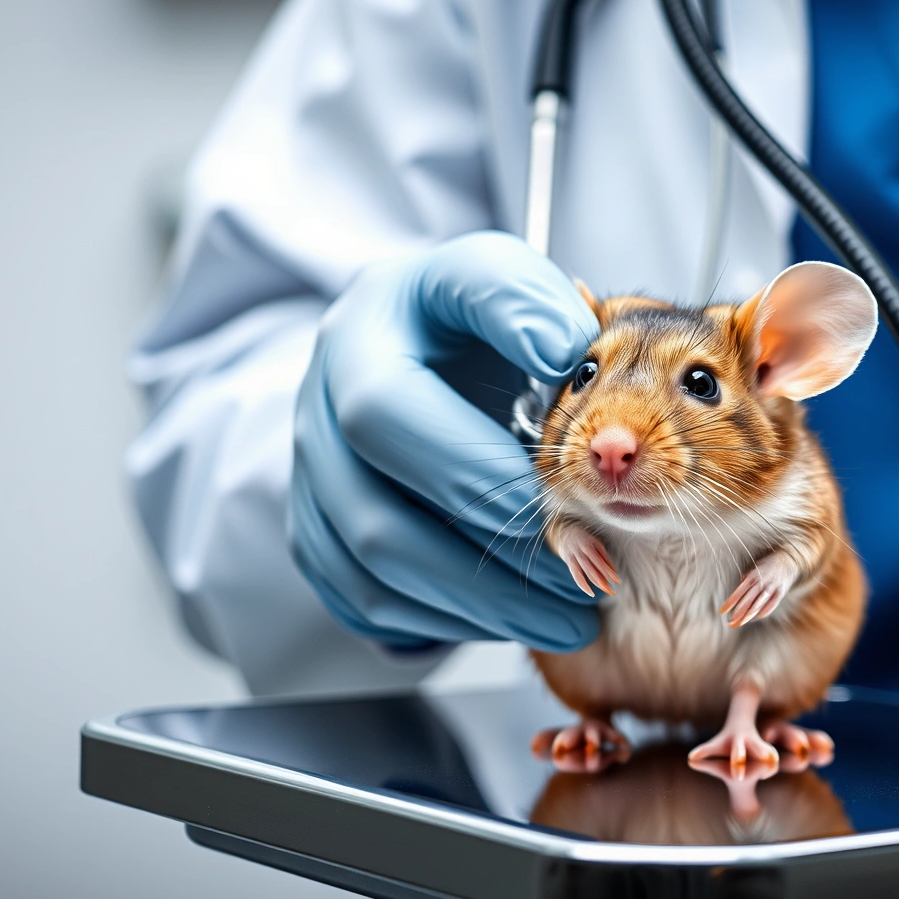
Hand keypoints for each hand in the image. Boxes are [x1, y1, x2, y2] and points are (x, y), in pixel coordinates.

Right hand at [289, 231, 601, 650]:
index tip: (566, 485)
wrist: (415, 346)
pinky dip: (449, 621)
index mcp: (355, 339)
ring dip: (482, 606)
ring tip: (572, 616)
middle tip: (590, 573)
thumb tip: (562, 349)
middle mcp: (314, 414)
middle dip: (497, 555)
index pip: (385, 410)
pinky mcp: (318, 536)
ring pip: (375, 572)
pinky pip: (369, 602)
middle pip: (379, 515)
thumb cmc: (466, 317)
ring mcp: (308, 482)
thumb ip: (528, 300)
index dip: (471, 462)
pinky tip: (515, 615)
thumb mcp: (496, 277)